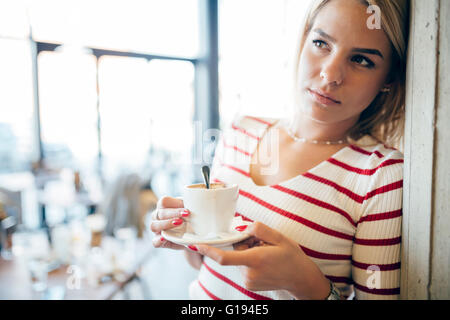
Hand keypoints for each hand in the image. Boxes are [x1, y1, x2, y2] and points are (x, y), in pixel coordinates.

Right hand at [150, 196, 189, 249]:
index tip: (187, 211)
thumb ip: (192, 207)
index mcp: (165, 206)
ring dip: (166, 224)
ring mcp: (157, 229)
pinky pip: (155, 242)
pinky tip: (164, 239)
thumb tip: (196, 205)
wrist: (193, 234)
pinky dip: (159, 240)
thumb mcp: (192, 210)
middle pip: (159, 213)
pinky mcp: (159, 241)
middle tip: (186, 215)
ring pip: (154, 226)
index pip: (163, 202)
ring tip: (179, 224)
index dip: (174, 205)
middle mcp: (158, 216)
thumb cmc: (192, 217)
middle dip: (173, 214)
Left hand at [195, 221, 330, 299]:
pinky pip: (243, 267)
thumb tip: (242, 228)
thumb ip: (258, 229)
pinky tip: (264, 260)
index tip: (196, 245)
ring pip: (239, 259)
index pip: (225, 258)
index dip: (208, 251)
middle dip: (243, 243)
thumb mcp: (279, 237)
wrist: (301, 279)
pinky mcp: (250, 284)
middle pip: (235, 253)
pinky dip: (250, 260)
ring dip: (247, 252)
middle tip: (261, 241)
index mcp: (255, 260)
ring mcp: (248, 281)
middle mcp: (249, 273)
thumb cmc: (292, 257)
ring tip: (266, 251)